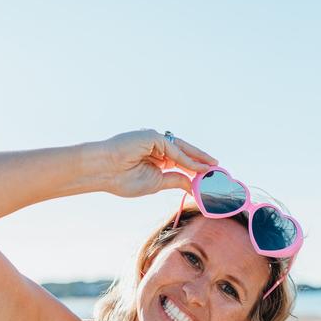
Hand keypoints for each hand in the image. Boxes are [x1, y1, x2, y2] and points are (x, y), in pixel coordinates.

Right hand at [97, 129, 217, 197]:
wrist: (104, 172)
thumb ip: (174, 180)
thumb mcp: (156, 183)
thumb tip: (192, 184)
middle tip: (216, 169)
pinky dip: (186, 159)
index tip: (208, 177)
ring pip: (181, 150)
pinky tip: (198, 168)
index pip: (179, 161)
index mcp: (155, 157)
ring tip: (212, 168)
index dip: (194, 168)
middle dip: (200, 161)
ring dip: (198, 159)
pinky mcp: (152, 137)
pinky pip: (174, 149)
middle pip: (184, 153)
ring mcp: (154, 140)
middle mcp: (156, 146)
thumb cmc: (123, 179)